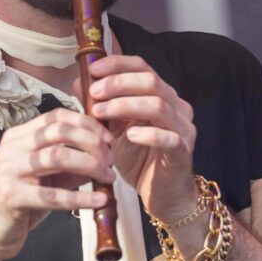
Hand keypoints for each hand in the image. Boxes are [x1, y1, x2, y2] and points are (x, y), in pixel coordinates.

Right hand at [0, 108, 114, 260]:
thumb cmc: (19, 203)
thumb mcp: (45, 178)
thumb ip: (70, 165)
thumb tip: (103, 156)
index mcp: (18, 136)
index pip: (56, 117)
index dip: (86, 124)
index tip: (108, 139)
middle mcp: (11, 148)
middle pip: (59, 132)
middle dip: (92, 142)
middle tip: (111, 159)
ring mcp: (9, 170)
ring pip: (57, 157)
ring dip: (89, 165)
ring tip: (108, 177)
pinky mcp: (11, 196)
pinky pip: (53, 195)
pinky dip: (80, 197)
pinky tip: (99, 201)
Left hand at [82, 54, 196, 222]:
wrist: (161, 195)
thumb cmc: (139, 160)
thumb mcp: (113, 129)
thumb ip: (101, 105)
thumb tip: (78, 82)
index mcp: (161, 96)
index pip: (142, 67)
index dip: (117, 65)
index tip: (93, 70)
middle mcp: (177, 107)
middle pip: (150, 81)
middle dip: (118, 84)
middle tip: (93, 93)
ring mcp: (183, 128)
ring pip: (157, 105)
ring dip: (125, 106)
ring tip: (100, 113)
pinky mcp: (183, 151)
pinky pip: (168, 137)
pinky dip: (147, 134)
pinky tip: (128, 135)